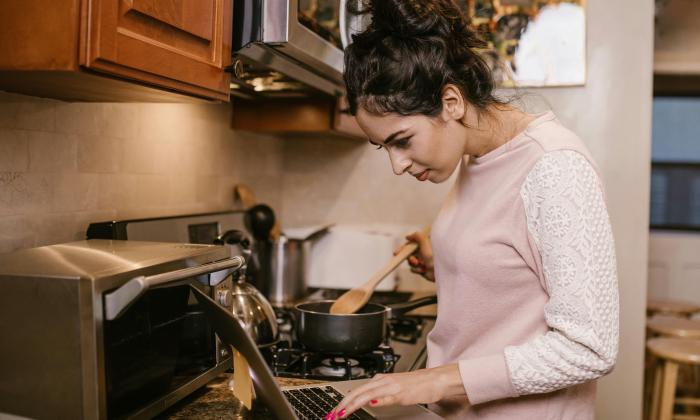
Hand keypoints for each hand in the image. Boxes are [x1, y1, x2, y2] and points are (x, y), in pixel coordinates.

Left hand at [325, 364, 464, 418]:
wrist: (434, 380)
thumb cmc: (416, 385)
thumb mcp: (392, 389)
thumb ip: (379, 394)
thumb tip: (366, 400)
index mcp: (380, 380)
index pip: (356, 391)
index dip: (343, 401)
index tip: (334, 412)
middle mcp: (383, 381)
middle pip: (358, 392)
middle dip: (343, 404)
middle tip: (333, 415)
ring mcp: (391, 386)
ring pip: (368, 393)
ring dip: (353, 403)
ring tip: (343, 413)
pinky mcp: (401, 392)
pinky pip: (387, 396)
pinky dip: (378, 399)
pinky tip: (371, 404)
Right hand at [398, 229, 434, 281]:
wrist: (442, 271)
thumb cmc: (435, 256)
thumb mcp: (425, 242)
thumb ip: (416, 236)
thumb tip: (408, 236)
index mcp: (425, 244)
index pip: (411, 244)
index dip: (403, 248)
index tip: (396, 253)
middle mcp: (424, 251)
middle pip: (409, 253)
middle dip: (409, 258)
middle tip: (413, 261)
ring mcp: (423, 261)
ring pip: (410, 262)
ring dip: (413, 264)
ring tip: (420, 265)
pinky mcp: (423, 269)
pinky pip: (414, 269)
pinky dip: (417, 270)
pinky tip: (423, 270)